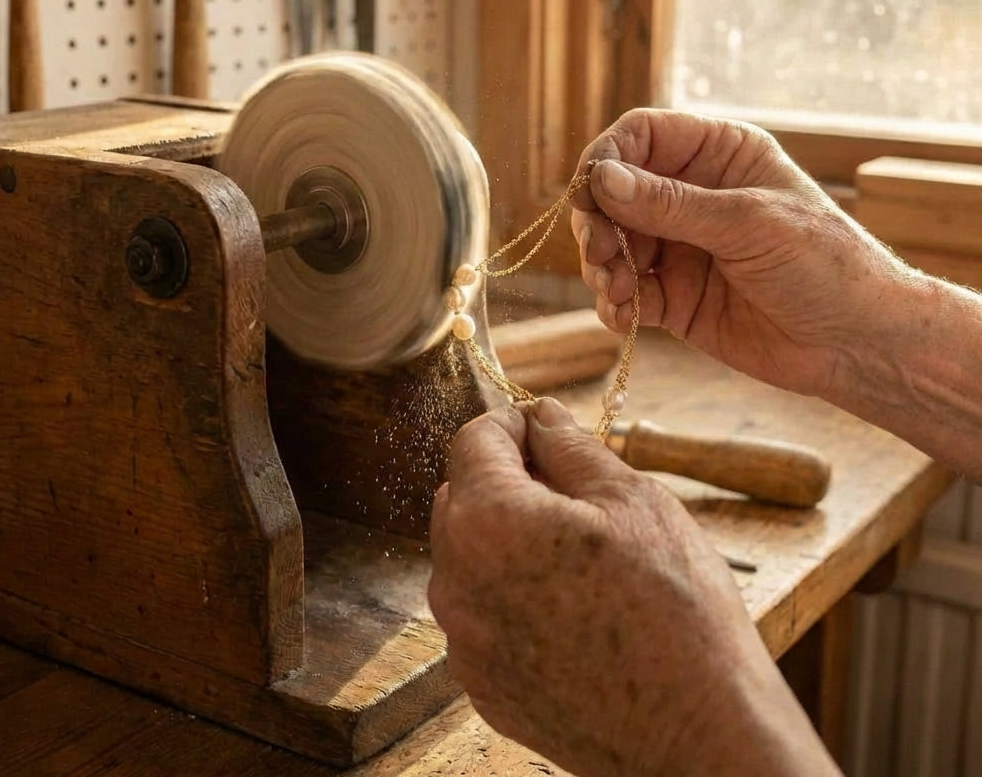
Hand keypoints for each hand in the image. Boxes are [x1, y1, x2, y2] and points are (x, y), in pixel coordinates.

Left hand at [429, 398, 834, 776]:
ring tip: (582, 557)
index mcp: (486, 521)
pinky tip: (573, 608)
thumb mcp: (633, 499)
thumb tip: (540, 415)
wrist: (698, 736)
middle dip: (509, 480)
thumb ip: (570, 446)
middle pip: (463, 497)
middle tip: (577, 495)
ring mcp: (464, 642)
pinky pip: (482, 613)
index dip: (513, 424)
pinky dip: (512, 595)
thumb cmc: (675, 610)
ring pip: (470, 557)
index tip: (548, 430)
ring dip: (509, 538)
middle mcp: (454, 582)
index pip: (473, 440)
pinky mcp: (482, 685)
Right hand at [571, 109, 908, 399]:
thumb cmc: (825, 265)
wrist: (857, 344)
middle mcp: (691, 197)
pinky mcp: (674, 298)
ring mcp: (680, 249)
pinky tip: (624, 318)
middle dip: (599, 223)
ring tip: (616, 292)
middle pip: (614, 194)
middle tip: (603, 253)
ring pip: (612, 246)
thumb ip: (671, 205)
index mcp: (718, 156)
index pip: (641, 137)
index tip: (587, 193)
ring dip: (602, 268)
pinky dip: (615, 306)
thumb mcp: (747, 224)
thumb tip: (601, 179)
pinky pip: (626, 295)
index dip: (606, 158)